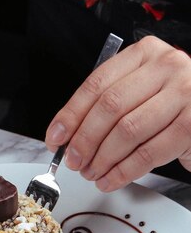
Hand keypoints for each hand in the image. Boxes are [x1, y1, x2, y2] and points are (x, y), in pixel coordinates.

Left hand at [45, 36, 190, 190]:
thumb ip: (107, 104)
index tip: (55, 136)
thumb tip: (66, 135)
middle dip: (84, 139)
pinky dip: (123, 171)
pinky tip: (111, 179)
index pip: (97, 84)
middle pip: (110, 106)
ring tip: (92, 172)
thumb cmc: (171, 103)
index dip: (71, 114)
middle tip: (73, 160)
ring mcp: (184, 94)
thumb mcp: (140, 90)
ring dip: (103, 158)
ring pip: (127, 131)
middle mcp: (167, 67)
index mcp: (145, 53)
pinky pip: (149, 153)